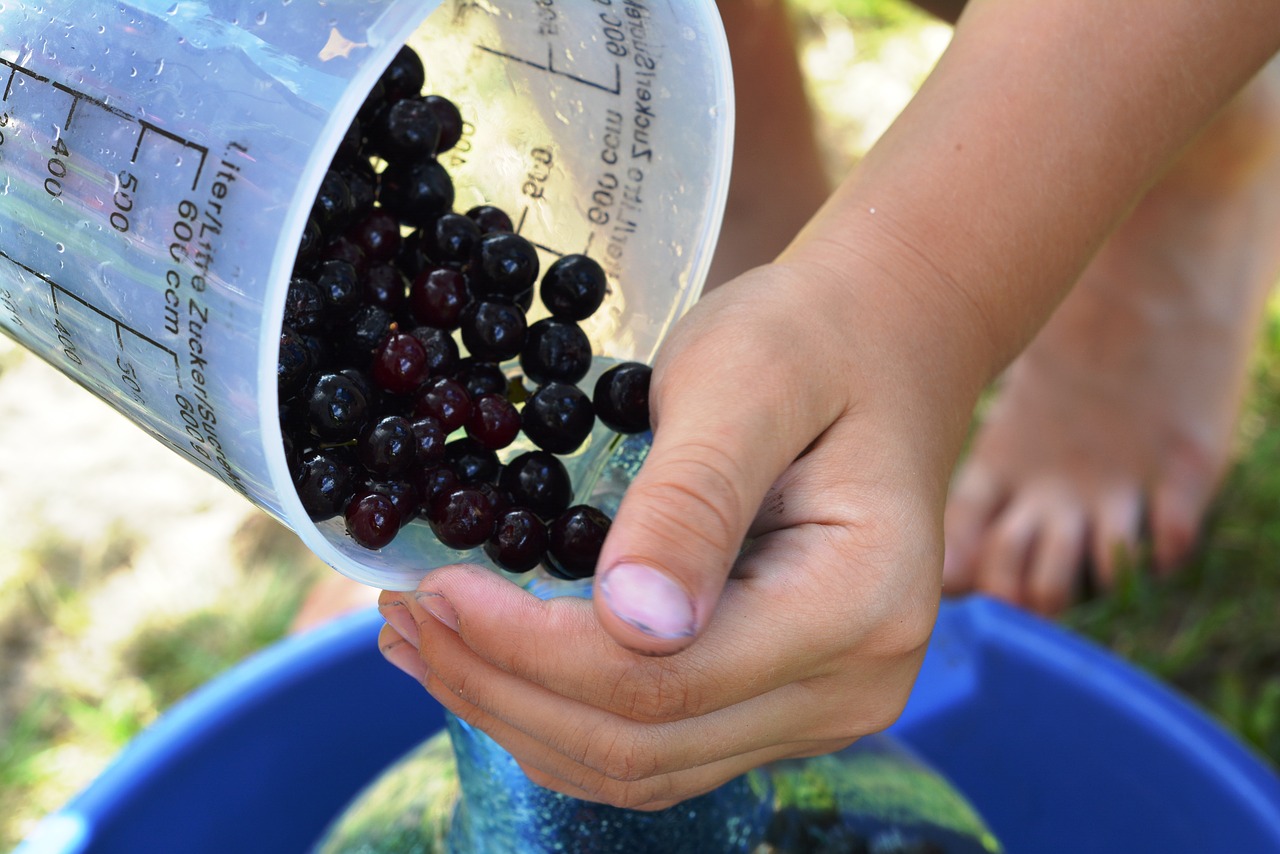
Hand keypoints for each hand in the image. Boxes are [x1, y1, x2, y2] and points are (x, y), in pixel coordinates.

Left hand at [379, 259, 956, 809]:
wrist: (877, 352)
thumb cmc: (812, 345)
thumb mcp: (746, 383)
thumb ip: (692, 499)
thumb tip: (632, 624)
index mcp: (858, 607)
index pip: (662, 679)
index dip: (528, 649)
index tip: (433, 589)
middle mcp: (851, 687)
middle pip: (640, 743)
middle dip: (500, 687)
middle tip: (400, 617)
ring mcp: (817, 707)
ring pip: (638, 765)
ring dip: (514, 712)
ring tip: (419, 643)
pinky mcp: (776, 702)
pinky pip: (654, 746)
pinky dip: (561, 715)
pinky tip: (491, 664)